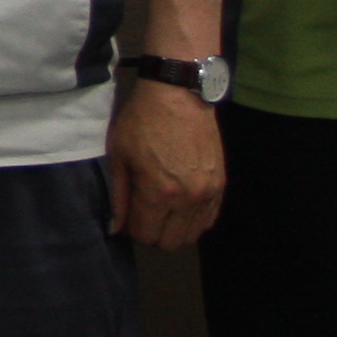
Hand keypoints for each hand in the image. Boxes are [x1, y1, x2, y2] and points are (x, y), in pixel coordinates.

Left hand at [105, 81, 224, 249]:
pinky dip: (194, 220)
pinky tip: (182, 204)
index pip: (146, 235)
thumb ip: (119, 196)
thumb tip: (115, 228)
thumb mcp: (120, 155)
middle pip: (170, 242)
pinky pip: (208, 220)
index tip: (129, 213)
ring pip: (191, 235)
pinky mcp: (220, 185)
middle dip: (153, 233)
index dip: (133, 229)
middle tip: (145, 211)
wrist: (179, 94)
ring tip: (163, 208)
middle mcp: (187, 200)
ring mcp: (207, 194)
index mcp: (158, 193)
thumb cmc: (142, 121)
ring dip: (174, 229)